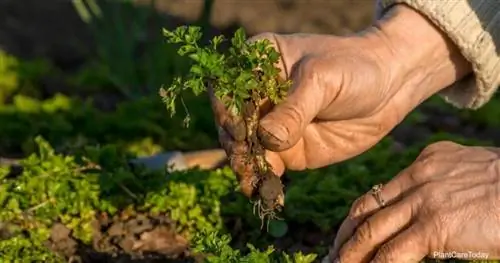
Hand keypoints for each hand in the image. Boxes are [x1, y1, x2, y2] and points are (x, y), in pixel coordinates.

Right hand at [210, 4, 471, 196]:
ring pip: (245, 149)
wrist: (390, 88)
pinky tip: (267, 193)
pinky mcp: (285, 149)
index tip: (238, 130)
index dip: (227, 109)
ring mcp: (269, 124)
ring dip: (247, 167)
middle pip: (232, 122)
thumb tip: (266, 138)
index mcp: (258, 62)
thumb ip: (294, 109)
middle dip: (236, 145)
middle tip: (246, 163)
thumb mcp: (323, 81)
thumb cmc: (355, 69)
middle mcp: (257, 94)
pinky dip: (264, 181)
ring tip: (254, 185)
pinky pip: (266, 167)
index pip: (228, 87)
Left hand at [327, 141, 499, 262]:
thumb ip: (445, 187)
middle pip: (367, 208)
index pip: (380, 192)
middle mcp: (418, 177)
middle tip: (334, 254)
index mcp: (426, 163)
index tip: (349, 233)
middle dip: (346, 234)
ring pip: (372, 230)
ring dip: (351, 254)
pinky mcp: (435, 225)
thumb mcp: (473, 176)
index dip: (359, 215)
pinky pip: (393, 252)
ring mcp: (424, 200)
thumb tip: (431, 219)